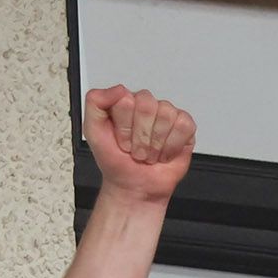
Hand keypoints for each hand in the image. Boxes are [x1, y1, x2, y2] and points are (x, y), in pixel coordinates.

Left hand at [85, 84, 195, 203]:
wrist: (134, 188)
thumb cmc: (115, 161)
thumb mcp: (93, 132)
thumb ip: (95, 102)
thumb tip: (118, 89)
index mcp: (125, 101)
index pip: (126, 99)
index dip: (123, 126)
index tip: (120, 140)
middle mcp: (147, 105)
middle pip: (147, 106)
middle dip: (140, 136)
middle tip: (136, 149)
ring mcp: (167, 114)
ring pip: (166, 115)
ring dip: (155, 144)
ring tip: (149, 152)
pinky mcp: (184, 127)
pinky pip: (183, 126)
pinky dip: (172, 146)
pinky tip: (164, 153)